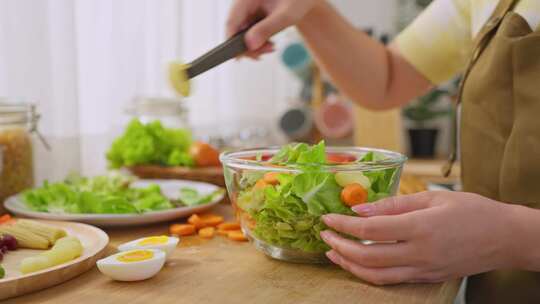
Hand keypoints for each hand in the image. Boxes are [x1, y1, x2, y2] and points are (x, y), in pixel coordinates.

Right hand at [226, 0, 318, 58]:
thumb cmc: (299, 0)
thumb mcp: (286, 15)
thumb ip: (267, 29)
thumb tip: (250, 45)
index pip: (231, 21)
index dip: (231, 40)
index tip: (237, 57)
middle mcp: (244, 2)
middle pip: (234, 29)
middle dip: (247, 46)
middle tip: (262, 55)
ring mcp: (247, 9)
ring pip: (240, 32)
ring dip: (252, 45)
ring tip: (271, 48)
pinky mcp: (252, 16)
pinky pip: (248, 32)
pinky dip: (256, 41)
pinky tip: (268, 44)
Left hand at [320, 191, 515, 284]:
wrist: (504, 237)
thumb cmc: (471, 210)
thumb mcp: (432, 197)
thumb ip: (394, 203)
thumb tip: (361, 208)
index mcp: (420, 228)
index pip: (370, 230)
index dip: (344, 225)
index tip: (327, 218)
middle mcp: (420, 253)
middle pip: (368, 257)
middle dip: (339, 246)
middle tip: (324, 234)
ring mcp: (423, 270)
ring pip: (376, 276)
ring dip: (349, 265)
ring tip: (332, 252)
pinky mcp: (426, 278)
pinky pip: (391, 281)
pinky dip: (369, 274)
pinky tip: (357, 263)